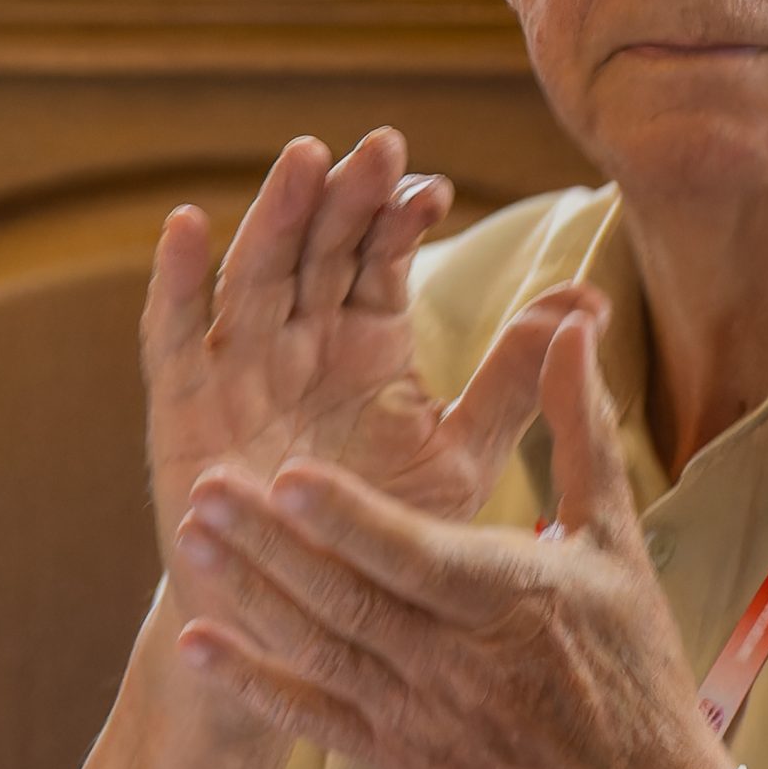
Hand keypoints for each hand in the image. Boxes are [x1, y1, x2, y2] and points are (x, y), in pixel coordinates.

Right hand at [142, 129, 598, 575]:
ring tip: (304, 159)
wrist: (308, 620)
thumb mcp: (463, 455)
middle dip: (349, 196)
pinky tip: (186, 225)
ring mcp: (241, 364)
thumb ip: (515, 381)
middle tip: (381, 148)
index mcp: (368, 338)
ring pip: (256, 271)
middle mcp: (304, 337)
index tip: (435, 192)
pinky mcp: (185, 405)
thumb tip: (592, 303)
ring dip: (276, 213)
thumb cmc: (385, 535)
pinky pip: (175, 335)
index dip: (403, 218)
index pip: (384, 256)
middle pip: (323, 246)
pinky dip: (176, 280)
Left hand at [170, 312, 733, 768]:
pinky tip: (197, 644)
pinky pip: (313, 718)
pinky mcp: (397, 758)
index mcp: (513, 599)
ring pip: (320, 650)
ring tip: (191, 541)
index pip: (416, 557)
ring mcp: (421, 717)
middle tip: (204, 488)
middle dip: (271, 545)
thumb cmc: (633, 659)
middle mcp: (458, 662)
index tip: (289, 474)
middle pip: (349, 598)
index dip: (350, 521)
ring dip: (251, 596)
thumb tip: (570, 324)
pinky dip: (253, 684)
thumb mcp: (615, 538)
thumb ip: (580, 428)